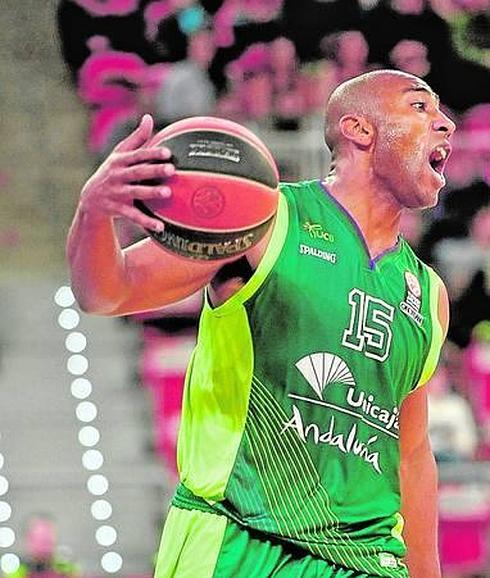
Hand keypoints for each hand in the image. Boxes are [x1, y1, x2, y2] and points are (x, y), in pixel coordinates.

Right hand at [79, 114, 173, 231]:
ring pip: (135, 193)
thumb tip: (148, 117)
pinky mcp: (116, 209)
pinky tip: (160, 226)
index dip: (152, 153)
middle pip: (137, 172)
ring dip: (151, 193)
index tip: (168, 152)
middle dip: (154, 170)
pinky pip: (132, 215)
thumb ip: (136, 139)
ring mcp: (116, 193)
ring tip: (168, 193)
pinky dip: (146, 221)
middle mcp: (117, 176)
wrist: (90, 199)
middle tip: (172, 170)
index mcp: (119, 161)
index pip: (137, 155)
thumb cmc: (112, 172)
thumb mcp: (120, 155)